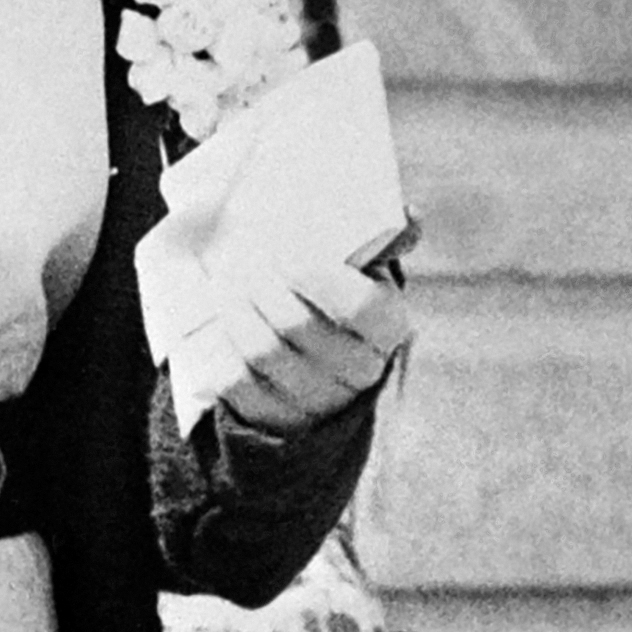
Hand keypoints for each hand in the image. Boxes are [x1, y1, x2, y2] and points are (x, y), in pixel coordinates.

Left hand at [212, 256, 410, 435]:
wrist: (324, 366)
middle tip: (241, 259)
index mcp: (389, 328)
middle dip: (260, 284)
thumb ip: (385, 240)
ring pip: (263, 351)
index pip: (356, 304)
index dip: (315, 275)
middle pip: (297, 323)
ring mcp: (317, 400)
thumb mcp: (369, 272)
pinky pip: (238, 382)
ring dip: (236, 310)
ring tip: (226, 283)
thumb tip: (409, 214)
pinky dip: (224, 348)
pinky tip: (222, 323)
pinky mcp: (276, 417)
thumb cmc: (342, 301)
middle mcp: (359, 370)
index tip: (284, 251)